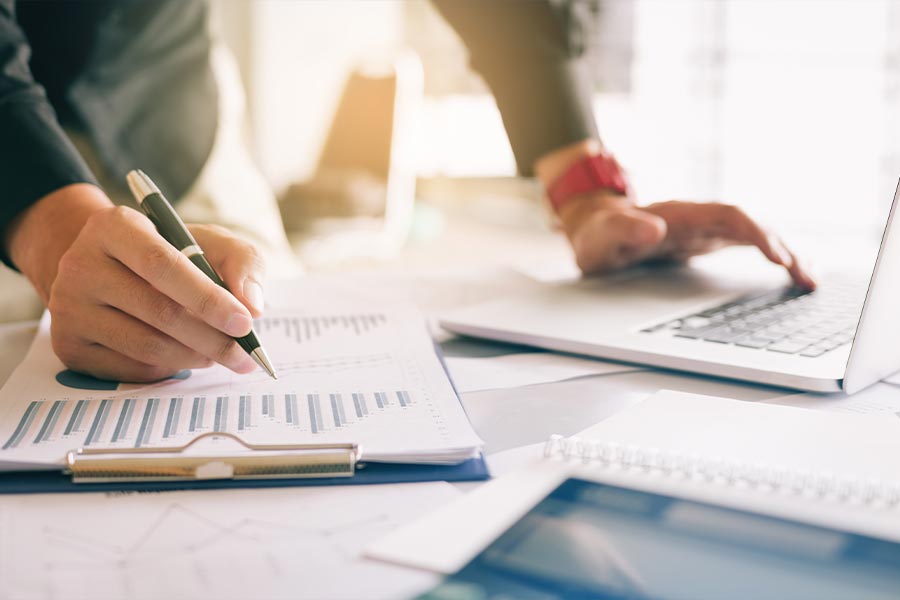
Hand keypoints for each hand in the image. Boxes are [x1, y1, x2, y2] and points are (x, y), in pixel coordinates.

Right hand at [6, 185, 266, 381]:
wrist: (107, 269)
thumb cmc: (169, 254)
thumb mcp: (208, 242)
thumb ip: (241, 262)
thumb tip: (253, 305)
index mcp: (114, 226)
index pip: (163, 265)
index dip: (208, 298)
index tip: (246, 323)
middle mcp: (81, 264)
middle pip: (159, 311)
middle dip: (213, 339)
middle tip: (246, 354)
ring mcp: (68, 307)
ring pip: (147, 346)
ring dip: (195, 357)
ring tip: (220, 353)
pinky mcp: (69, 345)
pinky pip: (132, 369)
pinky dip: (170, 368)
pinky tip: (186, 356)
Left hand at [558, 191, 815, 288]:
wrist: (594, 230)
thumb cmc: (597, 235)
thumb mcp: (601, 237)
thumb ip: (623, 231)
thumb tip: (653, 229)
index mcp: (678, 215)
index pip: (728, 215)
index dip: (755, 233)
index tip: (777, 255)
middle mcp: (697, 218)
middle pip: (751, 224)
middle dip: (782, 247)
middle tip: (805, 278)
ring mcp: (704, 229)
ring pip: (754, 234)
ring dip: (783, 253)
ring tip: (809, 280)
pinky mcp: (705, 241)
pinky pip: (746, 244)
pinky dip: (770, 256)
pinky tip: (789, 273)